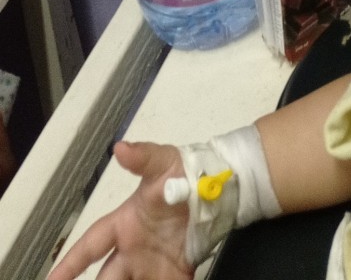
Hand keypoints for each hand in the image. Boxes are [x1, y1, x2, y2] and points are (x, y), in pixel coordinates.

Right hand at [50, 141, 193, 279]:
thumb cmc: (183, 173)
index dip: (70, 263)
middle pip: (107, 279)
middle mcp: (133, 251)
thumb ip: (143, 157)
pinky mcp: (175, 275)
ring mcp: (152, 265)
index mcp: (124, 225)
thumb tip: (120, 148)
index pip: (90, 246)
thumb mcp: (164, 162)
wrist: (217, 189)